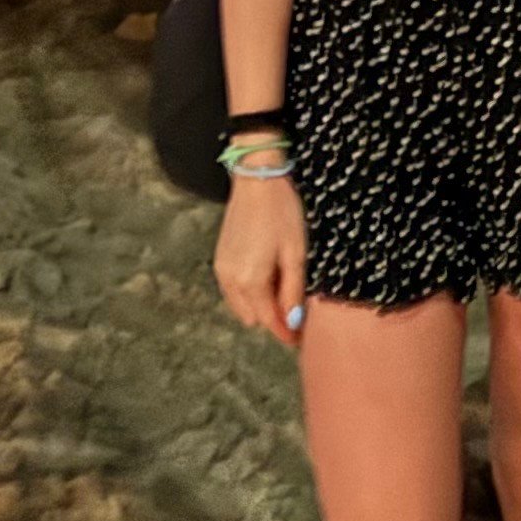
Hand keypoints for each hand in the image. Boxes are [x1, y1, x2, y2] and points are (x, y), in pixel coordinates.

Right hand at [214, 176, 308, 345]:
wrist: (257, 181)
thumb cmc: (282, 214)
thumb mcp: (295, 253)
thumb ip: (292, 291)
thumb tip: (293, 324)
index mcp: (250, 281)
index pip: (268, 321)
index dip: (285, 333)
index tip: (300, 339)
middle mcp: (230, 281)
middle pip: (252, 318)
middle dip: (272, 317)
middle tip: (295, 303)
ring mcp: (221, 270)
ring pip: (240, 306)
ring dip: (259, 305)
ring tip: (282, 284)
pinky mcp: (219, 260)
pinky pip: (232, 291)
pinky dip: (248, 292)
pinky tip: (266, 274)